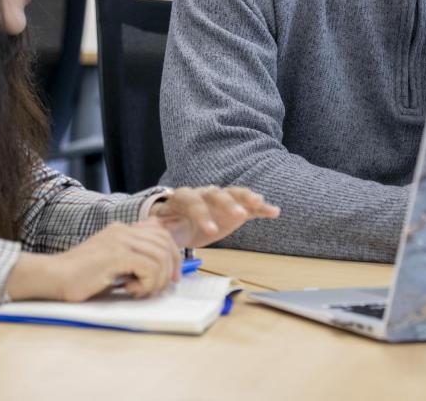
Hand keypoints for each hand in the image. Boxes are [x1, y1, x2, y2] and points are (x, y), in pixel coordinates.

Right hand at [6, 219, 180, 301]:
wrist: (53, 277)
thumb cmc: (80, 278)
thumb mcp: (111, 265)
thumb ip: (131, 260)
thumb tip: (160, 267)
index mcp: (122, 230)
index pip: (160, 233)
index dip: (173, 255)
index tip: (172, 277)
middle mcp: (123, 230)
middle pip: (165, 243)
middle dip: (171, 268)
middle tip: (162, 288)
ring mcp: (120, 240)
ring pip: (161, 256)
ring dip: (157, 280)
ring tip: (140, 291)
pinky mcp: (117, 255)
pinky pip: (150, 267)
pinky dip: (147, 283)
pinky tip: (129, 290)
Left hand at [148, 185, 279, 247]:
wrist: (177, 221)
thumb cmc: (168, 226)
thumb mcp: (162, 230)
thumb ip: (160, 229)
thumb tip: (151, 229)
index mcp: (183, 198)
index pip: (192, 202)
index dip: (201, 214)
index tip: (210, 230)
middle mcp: (203, 194)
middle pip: (216, 194)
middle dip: (227, 204)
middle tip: (238, 215)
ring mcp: (220, 199)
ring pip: (233, 194)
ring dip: (246, 198)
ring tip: (260, 203)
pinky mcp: (233, 208)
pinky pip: (248, 205)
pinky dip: (260, 207)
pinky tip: (274, 211)